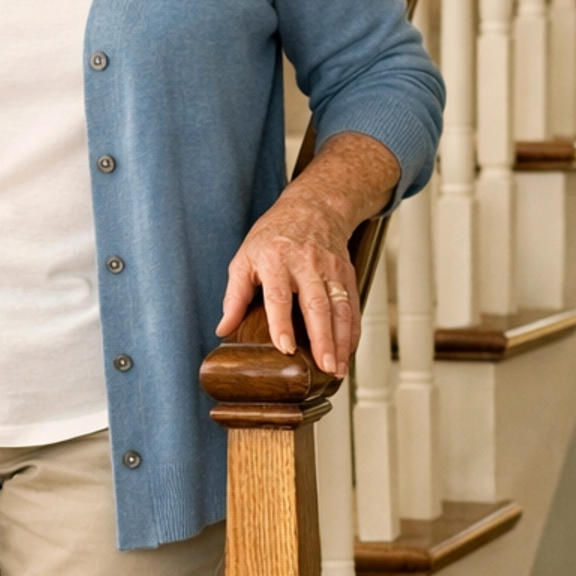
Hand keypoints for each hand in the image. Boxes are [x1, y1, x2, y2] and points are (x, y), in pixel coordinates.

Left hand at [215, 130, 400, 374]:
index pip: (278, 296)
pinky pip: (352, 306)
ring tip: (336, 368)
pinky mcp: (347, 274)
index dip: (281, 323)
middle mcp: (306, 264)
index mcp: (276, 260)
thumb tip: (223, 329)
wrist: (312, 207)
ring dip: (341, 341)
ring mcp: (330, 269)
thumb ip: (234, 295)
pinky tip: (348, 352)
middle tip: (323, 366)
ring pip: (339, 308)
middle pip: (317, 305)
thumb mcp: (244, 258)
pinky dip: (352, 331)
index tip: (286, 348)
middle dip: (322, 338)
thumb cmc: (273, 236)